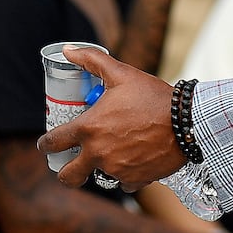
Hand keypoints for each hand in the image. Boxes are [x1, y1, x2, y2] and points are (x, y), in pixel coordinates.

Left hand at [35, 45, 185, 189]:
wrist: (187, 121)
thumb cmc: (153, 96)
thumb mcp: (121, 74)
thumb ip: (92, 60)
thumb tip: (68, 50)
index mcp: (89, 129)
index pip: (54, 142)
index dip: (46, 144)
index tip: (46, 145)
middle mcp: (98, 153)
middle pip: (68, 175)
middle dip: (66, 172)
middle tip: (72, 164)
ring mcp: (116, 170)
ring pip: (99, 177)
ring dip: (102, 168)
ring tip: (116, 153)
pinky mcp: (135, 180)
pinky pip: (123, 182)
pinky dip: (127, 174)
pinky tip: (136, 159)